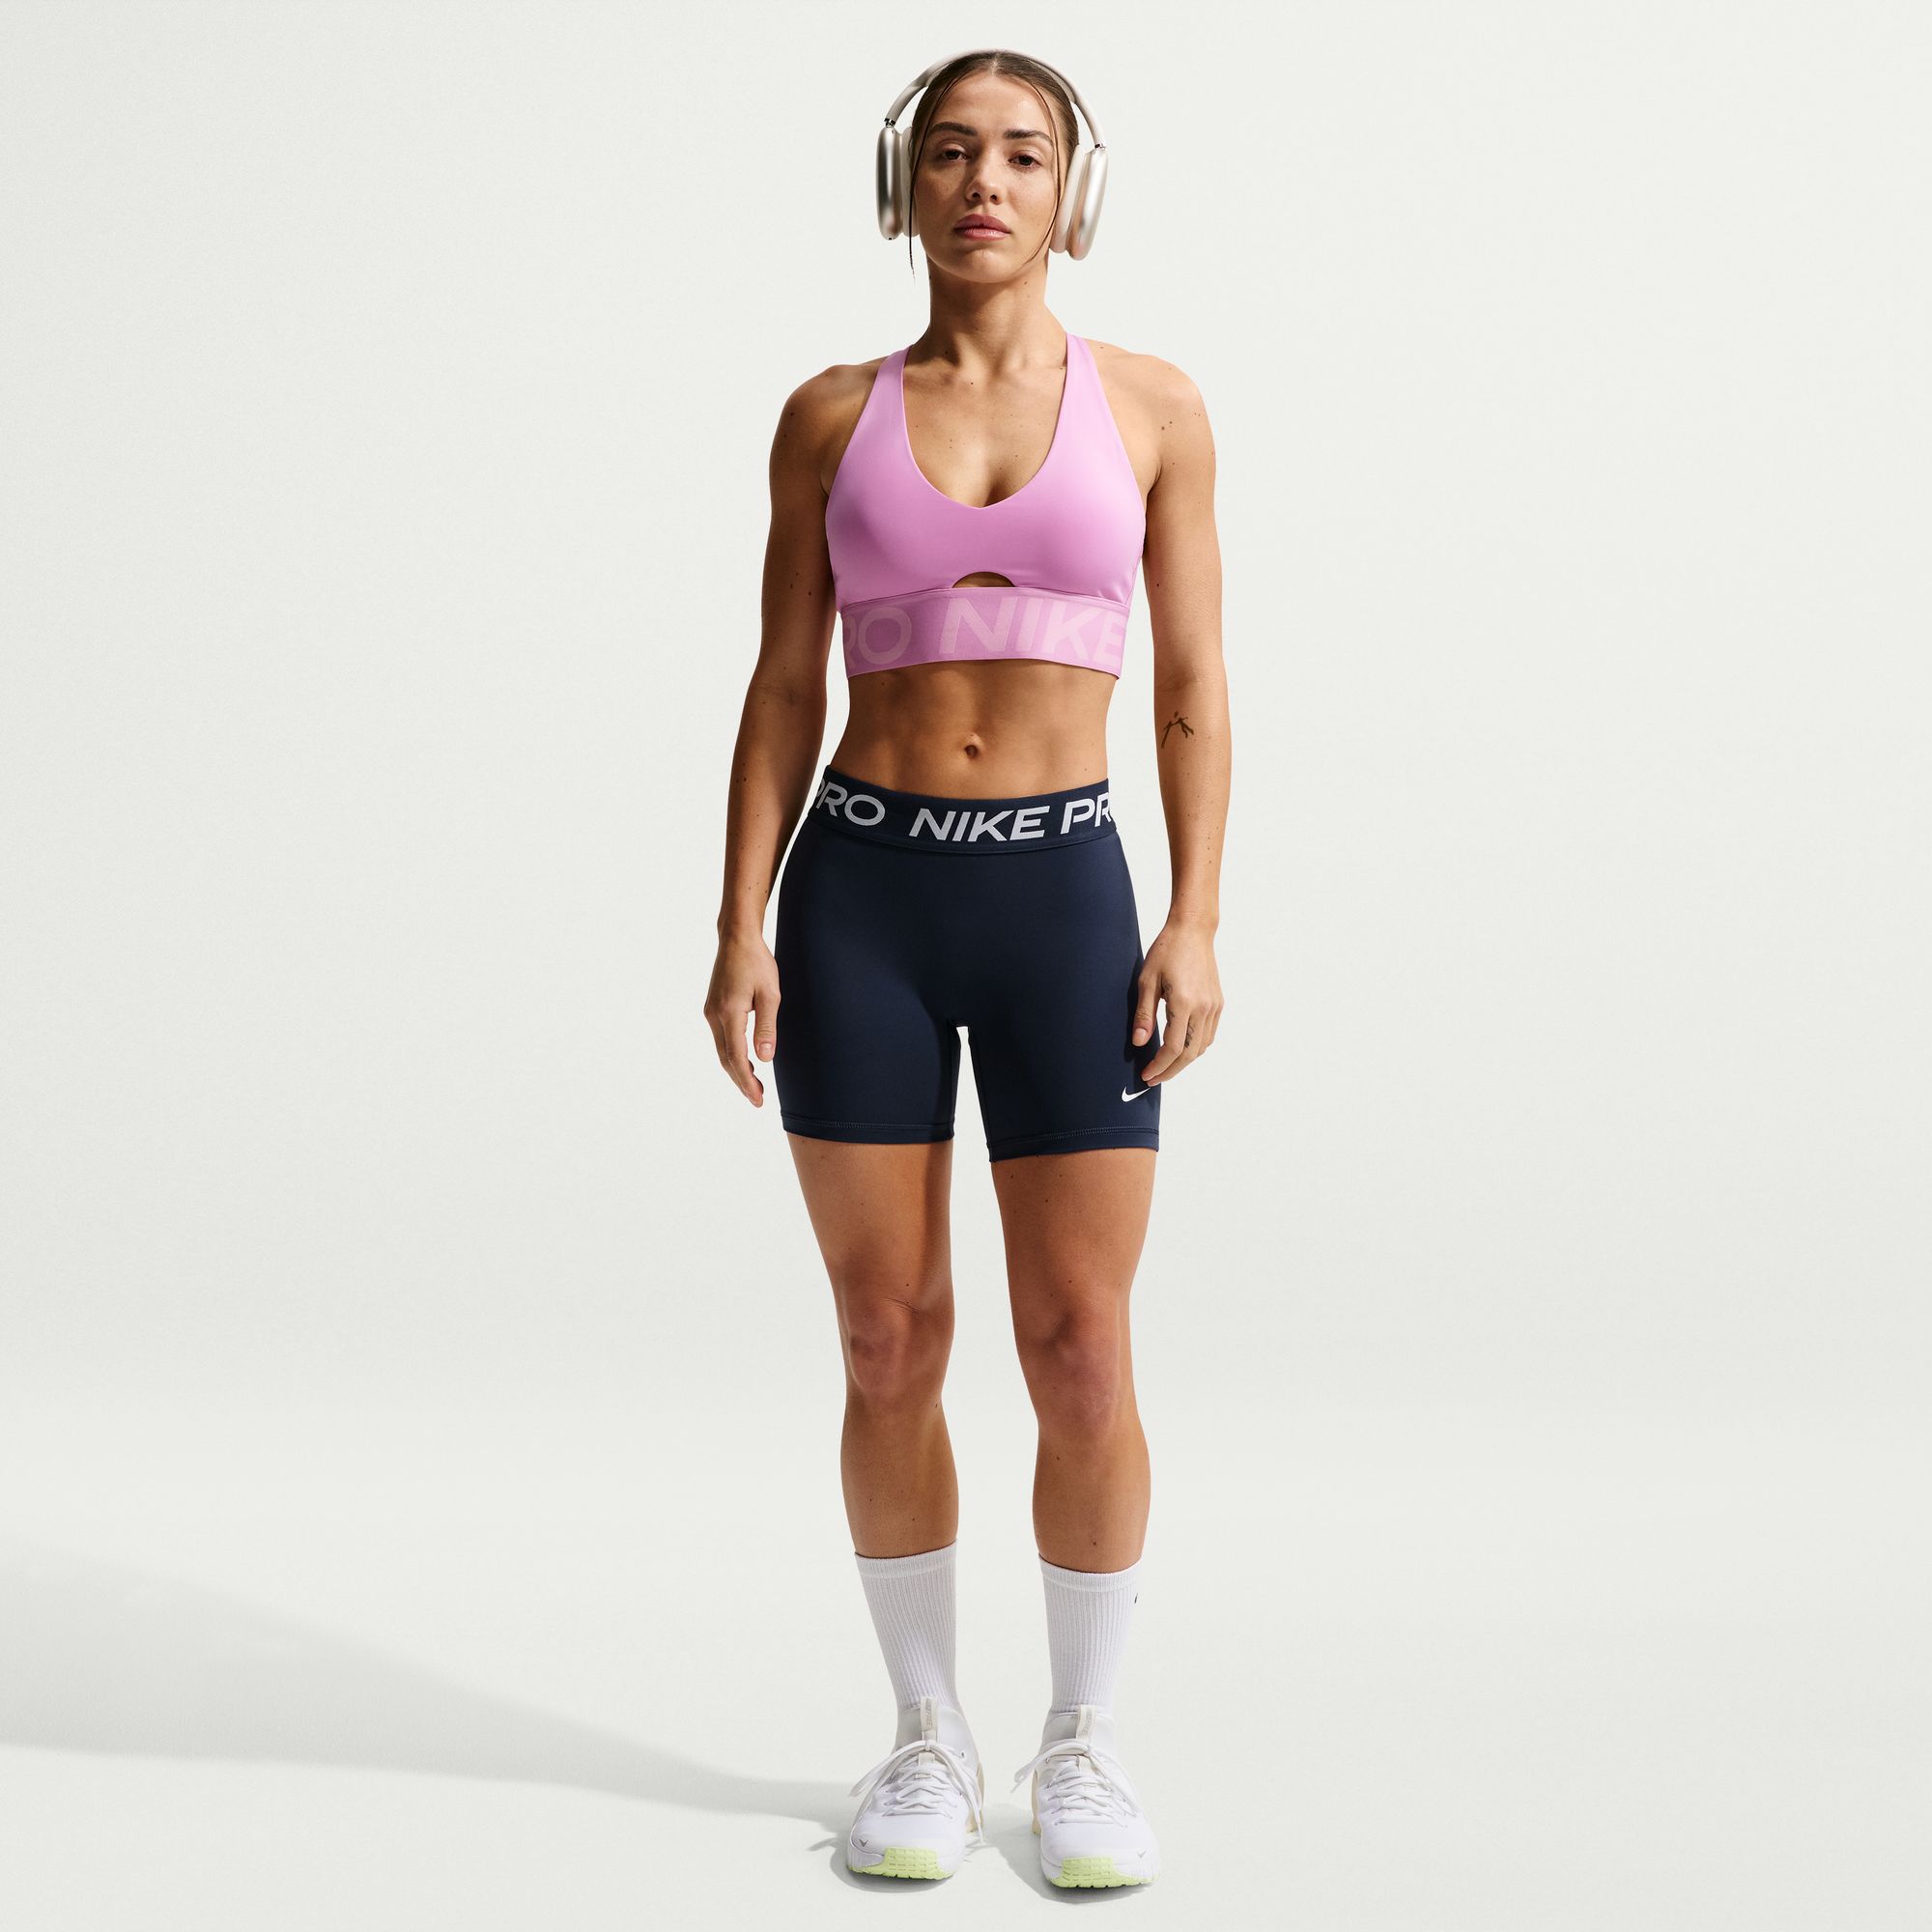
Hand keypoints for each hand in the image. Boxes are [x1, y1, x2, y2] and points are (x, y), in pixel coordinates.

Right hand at [704, 929, 780, 1105]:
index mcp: (728, 1013)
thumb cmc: (757, 962)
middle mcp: (714, 1015)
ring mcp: (710, 1012)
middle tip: (757, 1100)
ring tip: (754, 1086)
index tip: (758, 1098)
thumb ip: (767, 1027)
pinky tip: (745, 1061)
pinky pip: (721, 1039)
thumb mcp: (770, 994)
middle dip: (741, 1082)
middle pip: (725, 1059)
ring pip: (722, 1050)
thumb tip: (765, 1057)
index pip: (736, 1057)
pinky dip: (732, 1055)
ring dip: (736, 1070)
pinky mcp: (712, 1008)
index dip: (747, 1081)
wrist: (737, 938)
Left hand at [1131, 921, 1222, 1085]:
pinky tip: (1181, 1049)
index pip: (1172, 1048)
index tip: (1146, 1074)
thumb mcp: (1147, 981)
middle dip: (1170, 1071)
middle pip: (1189, 1054)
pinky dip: (1195, 1048)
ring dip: (1183, 1061)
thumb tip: (1139, 1042)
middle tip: (1154, 1078)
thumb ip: (1144, 1014)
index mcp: (1184, 1003)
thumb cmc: (1167, 951)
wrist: (1193, 931)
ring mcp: (1213, 1007)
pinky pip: (1208, 1035)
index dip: (1158, 1066)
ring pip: (1201, 1047)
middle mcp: (1203, 1008)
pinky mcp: (1218, 1003)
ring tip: (1165, 1066)